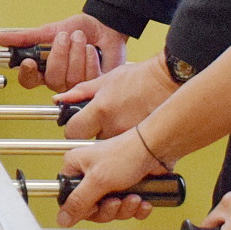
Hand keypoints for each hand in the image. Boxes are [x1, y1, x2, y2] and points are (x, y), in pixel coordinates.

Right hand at [0, 14, 129, 89]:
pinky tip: (91, 50)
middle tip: (66, 36)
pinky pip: (88, 77)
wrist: (103, 26)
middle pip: (52, 78)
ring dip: (76, 53)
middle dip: (59, 54)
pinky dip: (89, 59)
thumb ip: (26, 37)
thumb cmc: (77, 28)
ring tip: (80, 39)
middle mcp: (59, 81)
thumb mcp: (50, 30)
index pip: (28, 80)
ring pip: (71, 77)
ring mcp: (77, 85)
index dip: (27, 74)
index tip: (29, 61)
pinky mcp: (95, 86)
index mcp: (44, 69)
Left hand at [56, 54, 178, 139]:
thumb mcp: (106, 79)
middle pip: (90, 144)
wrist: (171, 81)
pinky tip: (134, 133)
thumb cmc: (141, 77)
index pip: (72, 132)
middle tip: (104, 123)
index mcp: (101, 110)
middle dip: (93, 135)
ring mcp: (130, 139)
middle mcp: (114, 128)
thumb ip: (80, 91)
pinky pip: (127, 152)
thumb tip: (59, 99)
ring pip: (109, 150)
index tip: (78, 124)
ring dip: (110, 142)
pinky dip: (127, 146)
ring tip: (121, 126)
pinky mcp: (145, 146)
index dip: (73, 128)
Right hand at [56, 128, 167, 226]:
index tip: (95, 206)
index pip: (69, 198)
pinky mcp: (125, 188)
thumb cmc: (126, 154)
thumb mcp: (97, 181)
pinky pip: (126, 208)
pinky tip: (142, 201)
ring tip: (134, 197)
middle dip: (109, 209)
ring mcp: (108, 182)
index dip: (83, 208)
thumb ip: (78, 202)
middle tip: (117, 201)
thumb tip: (61, 218)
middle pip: (91, 208)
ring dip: (125, 208)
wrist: (156, 149)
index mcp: (76, 167)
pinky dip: (136, 208)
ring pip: (110, 210)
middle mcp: (90, 175)